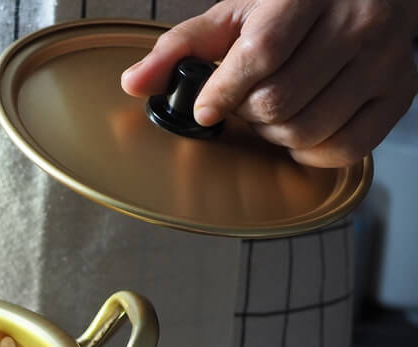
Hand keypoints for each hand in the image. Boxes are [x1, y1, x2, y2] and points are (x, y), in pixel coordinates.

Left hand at [121, 0, 417, 166]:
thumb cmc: (296, 3)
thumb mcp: (237, 13)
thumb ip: (181, 48)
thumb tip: (133, 83)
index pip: (261, 54)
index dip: (225, 92)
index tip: (207, 107)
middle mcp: (357, 22)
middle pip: (280, 101)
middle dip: (247, 114)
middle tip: (246, 102)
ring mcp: (385, 58)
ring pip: (308, 130)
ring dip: (275, 136)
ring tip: (272, 113)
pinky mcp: (401, 90)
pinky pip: (346, 149)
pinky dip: (312, 154)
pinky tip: (301, 132)